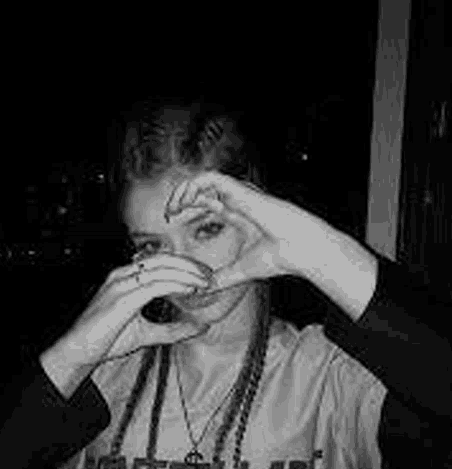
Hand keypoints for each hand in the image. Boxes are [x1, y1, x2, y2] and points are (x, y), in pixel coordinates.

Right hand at [41, 255, 212, 394]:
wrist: (78, 351)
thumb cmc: (106, 340)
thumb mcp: (147, 334)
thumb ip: (173, 330)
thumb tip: (200, 327)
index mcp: (126, 278)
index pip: (160, 261)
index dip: (184, 265)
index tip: (204, 275)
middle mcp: (122, 275)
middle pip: (163, 259)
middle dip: (190, 265)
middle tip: (211, 277)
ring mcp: (120, 283)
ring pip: (161, 268)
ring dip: (187, 273)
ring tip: (205, 282)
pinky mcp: (122, 297)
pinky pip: (155, 284)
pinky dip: (176, 284)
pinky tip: (190, 289)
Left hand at [165, 171, 311, 289]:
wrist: (299, 250)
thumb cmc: (279, 258)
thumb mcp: (240, 271)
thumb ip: (221, 279)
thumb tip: (203, 291)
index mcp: (238, 215)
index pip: (207, 203)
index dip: (188, 208)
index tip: (171, 221)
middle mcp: (237, 201)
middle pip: (203, 190)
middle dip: (182, 198)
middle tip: (168, 214)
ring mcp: (239, 194)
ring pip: (204, 180)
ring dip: (184, 190)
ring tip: (173, 207)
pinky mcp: (241, 189)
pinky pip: (210, 178)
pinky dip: (194, 186)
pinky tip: (184, 202)